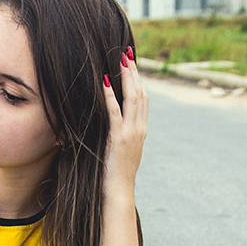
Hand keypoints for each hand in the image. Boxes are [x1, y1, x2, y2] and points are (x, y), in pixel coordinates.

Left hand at [102, 47, 147, 190]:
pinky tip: (104, 82)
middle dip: (133, 72)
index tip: (131, 64)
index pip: (142, 99)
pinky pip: (114, 113)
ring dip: (125, 78)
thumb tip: (114, 126)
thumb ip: (121, 136)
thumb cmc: (116, 174)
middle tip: (126, 53)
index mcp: (141, 130)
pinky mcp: (119, 139)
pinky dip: (109, 96)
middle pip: (140, 93)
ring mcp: (131, 134)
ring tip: (119, 60)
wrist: (119, 192)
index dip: (138, 80)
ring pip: (132, 99)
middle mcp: (139, 129)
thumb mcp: (122, 151)